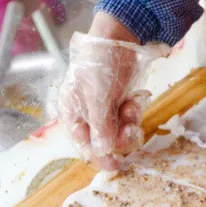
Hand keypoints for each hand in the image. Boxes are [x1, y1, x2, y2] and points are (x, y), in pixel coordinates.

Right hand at [57, 13, 161, 170]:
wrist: (119, 40)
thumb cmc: (99, 66)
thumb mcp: (97, 99)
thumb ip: (100, 127)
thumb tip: (103, 153)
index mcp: (72, 114)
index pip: (84, 145)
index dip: (99, 157)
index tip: (116, 166)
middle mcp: (86, 115)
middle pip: (105, 142)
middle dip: (120, 137)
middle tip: (130, 128)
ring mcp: (104, 110)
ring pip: (120, 132)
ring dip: (129, 124)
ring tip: (130, 106)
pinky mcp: (120, 104)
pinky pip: (128, 120)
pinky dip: (133, 113)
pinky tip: (133, 100)